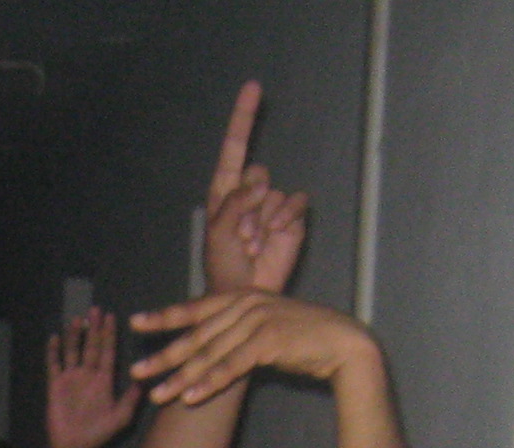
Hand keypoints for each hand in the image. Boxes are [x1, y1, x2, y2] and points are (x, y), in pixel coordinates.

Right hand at [45, 309, 139, 447]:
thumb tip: (144, 380)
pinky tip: (54, 338)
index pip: (107, 351)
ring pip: (73, 351)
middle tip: (95, 309)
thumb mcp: (121, 417)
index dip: (109, 335)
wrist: (74, 447)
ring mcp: (71, 378)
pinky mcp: (55, 385)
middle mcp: (88, 375)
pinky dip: (53, 352)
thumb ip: (131, 398)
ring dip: (74, 335)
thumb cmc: (98, 433)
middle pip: (91, 346)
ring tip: (77, 319)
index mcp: (104, 380)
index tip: (111, 317)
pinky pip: (54, 365)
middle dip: (93, 328)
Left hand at [127, 289, 373, 405]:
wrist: (342, 343)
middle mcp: (247, 304)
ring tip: (156, 394)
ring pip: (210, 353)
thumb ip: (238, 330)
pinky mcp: (268, 340)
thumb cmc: (303, 338)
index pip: (196, 308)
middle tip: (136, 372)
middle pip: (197, 334)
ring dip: (181, 376)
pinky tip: (189, 397)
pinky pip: (232, 366)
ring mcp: (257, 320)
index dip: (165, 316)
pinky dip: (209, 382)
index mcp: (243, 296)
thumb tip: (212, 346)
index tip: (136, 322)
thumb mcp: (266, 326)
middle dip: (164, 355)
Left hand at [200, 82, 311, 295]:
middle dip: (250, 204)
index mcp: (224, 192)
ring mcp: (271, 205)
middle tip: (242, 234)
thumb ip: (234, 203)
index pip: (234, 148)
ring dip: (265, 219)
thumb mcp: (218, 234)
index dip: (243, 118)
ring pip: (275, 193)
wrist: (246, 294)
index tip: (253, 87)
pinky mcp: (291, 218)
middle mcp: (249, 193)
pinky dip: (286, 218)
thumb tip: (260, 182)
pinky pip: (295, 202)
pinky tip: (275, 236)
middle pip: (257, 172)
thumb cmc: (224, 268)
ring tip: (255, 243)